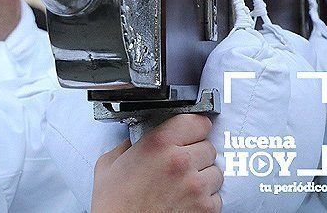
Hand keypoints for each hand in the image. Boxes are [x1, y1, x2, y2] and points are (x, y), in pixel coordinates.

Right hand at [91, 114, 221, 212]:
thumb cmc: (115, 204)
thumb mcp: (110, 164)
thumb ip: (127, 146)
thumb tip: (134, 142)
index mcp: (158, 144)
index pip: (197, 122)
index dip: (194, 127)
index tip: (191, 132)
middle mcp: (180, 161)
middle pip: (208, 147)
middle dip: (195, 154)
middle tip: (179, 163)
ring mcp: (196, 186)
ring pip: (216, 171)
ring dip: (202, 176)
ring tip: (182, 184)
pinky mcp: (205, 208)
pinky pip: (217, 196)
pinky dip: (205, 198)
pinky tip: (185, 200)